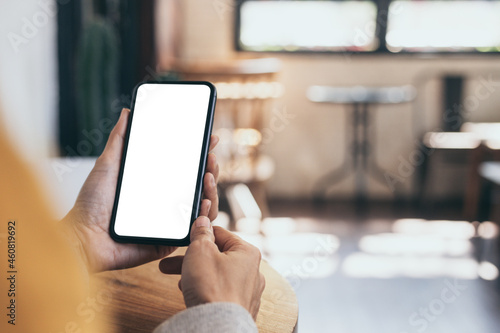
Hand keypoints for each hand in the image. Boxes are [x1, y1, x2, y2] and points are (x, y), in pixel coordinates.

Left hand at [62, 108, 219, 272]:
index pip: (185, 167)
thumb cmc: (91, 205)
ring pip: (201, 205)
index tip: (209, 138)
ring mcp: (169, 220)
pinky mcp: (169, 240)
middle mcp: (165, 201)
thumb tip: (127, 112)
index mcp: (155, 183)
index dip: (199, 153)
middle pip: (198, 184)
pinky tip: (203, 202)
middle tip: (210, 158)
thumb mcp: (107, 165)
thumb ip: (119, 139)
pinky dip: (203, 215)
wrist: (83, 237)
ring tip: (208, 177)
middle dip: (210, 169)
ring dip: (211, 190)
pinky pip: (193, 229)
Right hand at [159, 208, 265, 319]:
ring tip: (178, 280)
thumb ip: (201, 233)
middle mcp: (253, 271)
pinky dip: (206, 290)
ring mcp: (248, 291)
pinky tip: (193, 294)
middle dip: (191, 259)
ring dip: (196, 275)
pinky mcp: (240, 307)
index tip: (187, 237)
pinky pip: (221, 292)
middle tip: (170, 262)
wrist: (217, 327)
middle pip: (218, 257)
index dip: (201, 235)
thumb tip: (203, 220)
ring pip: (218, 275)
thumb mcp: (200, 251)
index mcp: (247, 252)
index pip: (221, 234)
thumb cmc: (212, 289)